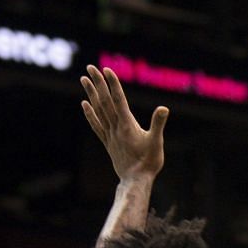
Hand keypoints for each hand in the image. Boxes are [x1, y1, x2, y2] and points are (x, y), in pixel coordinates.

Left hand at [79, 65, 168, 184]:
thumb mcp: (156, 142)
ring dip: (91, 94)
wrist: (136, 180)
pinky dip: (90, 113)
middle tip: (90, 67)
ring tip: (84, 79)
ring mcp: (110, 134)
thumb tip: (163, 108)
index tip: (106, 70)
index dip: (112, 84)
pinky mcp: (108, 142)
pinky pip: (96, 125)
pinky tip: (85, 104)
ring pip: (98, 110)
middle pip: (105, 101)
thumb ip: (158, 124)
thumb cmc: (149, 162)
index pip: (118, 99)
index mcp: (127, 125)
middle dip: (98, 83)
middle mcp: (116, 127)